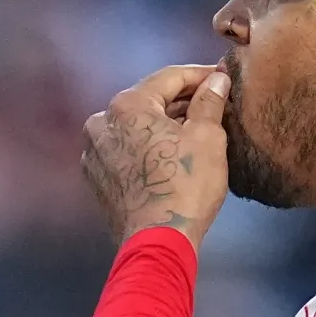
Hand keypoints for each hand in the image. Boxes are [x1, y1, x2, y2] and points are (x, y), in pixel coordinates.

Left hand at [81, 65, 230, 247]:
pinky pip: (126, 150)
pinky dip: (146, 146)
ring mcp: (94, 152)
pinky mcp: (96, 178)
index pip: (169, 77)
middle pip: (149, 100)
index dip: (200, 75)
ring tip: (193, 129)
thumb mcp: (208, 137)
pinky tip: (168, 154)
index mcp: (127, 104)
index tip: (221, 77)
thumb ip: (210, 101)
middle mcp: (102, 122)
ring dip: (162, 124)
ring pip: (135, 126)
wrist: (158, 241)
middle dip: (181, 100)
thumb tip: (217, 79)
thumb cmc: (186, 185)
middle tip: (212, 103)